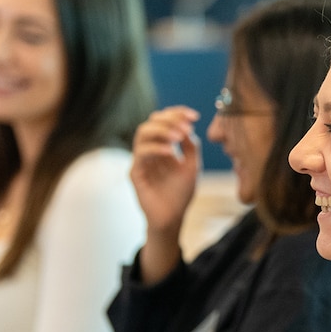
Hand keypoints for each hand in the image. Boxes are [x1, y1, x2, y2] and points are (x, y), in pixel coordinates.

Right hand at [130, 106, 200, 238]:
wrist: (173, 217)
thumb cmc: (181, 193)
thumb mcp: (192, 166)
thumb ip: (191, 146)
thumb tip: (188, 127)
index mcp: (163, 145)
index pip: (164, 120)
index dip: (178, 114)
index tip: (195, 116)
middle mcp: (150, 150)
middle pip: (151, 122)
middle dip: (169, 119)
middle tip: (186, 125)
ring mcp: (141, 160)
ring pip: (142, 133)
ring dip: (162, 131)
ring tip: (178, 136)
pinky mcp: (135, 172)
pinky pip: (141, 153)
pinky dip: (156, 148)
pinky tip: (171, 152)